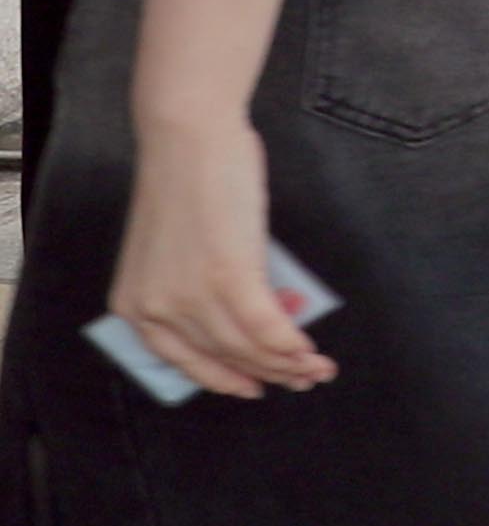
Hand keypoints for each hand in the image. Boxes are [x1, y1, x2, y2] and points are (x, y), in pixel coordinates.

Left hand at [114, 114, 325, 400]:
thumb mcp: (176, 248)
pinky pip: (266, 325)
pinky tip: (308, 348)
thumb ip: (199, 285)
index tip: (251, 387)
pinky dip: (291, 342)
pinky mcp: (228, 275)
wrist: (188, 138)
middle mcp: (158, 309)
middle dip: (268, 373)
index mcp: (135, 304)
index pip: (182, 360)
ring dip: (288, 362)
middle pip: (222, 356)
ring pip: (247, 346)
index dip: (222, 378)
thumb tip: (250, 311)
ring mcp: (192, 295)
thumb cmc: (187, 180)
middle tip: (301, 378)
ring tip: (316, 367)